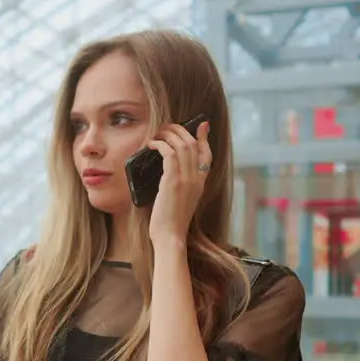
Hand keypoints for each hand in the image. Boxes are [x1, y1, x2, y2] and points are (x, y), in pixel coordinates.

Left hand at [147, 120, 211, 243]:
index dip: (204, 137)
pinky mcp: (173, 181)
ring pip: (182, 145)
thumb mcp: (181, 200)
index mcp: (201, 183)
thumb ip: (180, 184)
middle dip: (181, 131)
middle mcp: (197, 178)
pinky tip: (151, 144)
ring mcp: (187, 179)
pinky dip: (160, 144)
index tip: (202, 125)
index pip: (208, 154)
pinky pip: (169, 153)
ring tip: (157, 133)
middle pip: (194, 144)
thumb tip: (168, 174)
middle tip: (168, 127)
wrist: (170, 235)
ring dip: (168, 134)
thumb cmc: (170, 221)